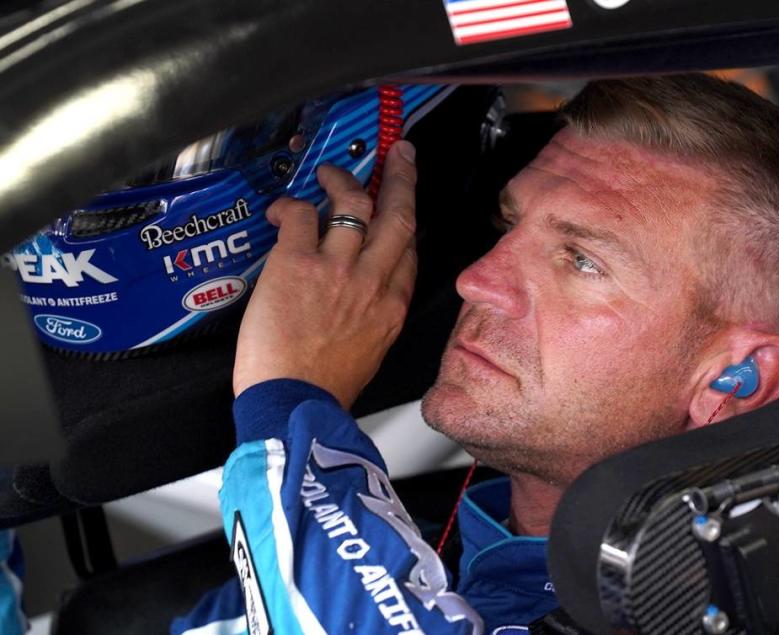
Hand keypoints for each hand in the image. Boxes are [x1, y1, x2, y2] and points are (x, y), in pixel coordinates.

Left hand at [233, 141, 417, 406]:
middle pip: (396, 214)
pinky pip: (302, 215)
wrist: (296, 404)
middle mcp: (372, 281)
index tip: (402, 204)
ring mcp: (337, 269)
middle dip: (400, 177)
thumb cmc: (325, 387)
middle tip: (399, 155)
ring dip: (342, 179)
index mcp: (391, 306)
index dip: (406, 219)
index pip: (408, 249)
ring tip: (329, 172)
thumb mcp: (369, 352)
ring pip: (353, 203)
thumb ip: (373, 316)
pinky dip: (293, 205)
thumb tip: (364, 295)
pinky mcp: (297, 264)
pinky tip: (283, 208)